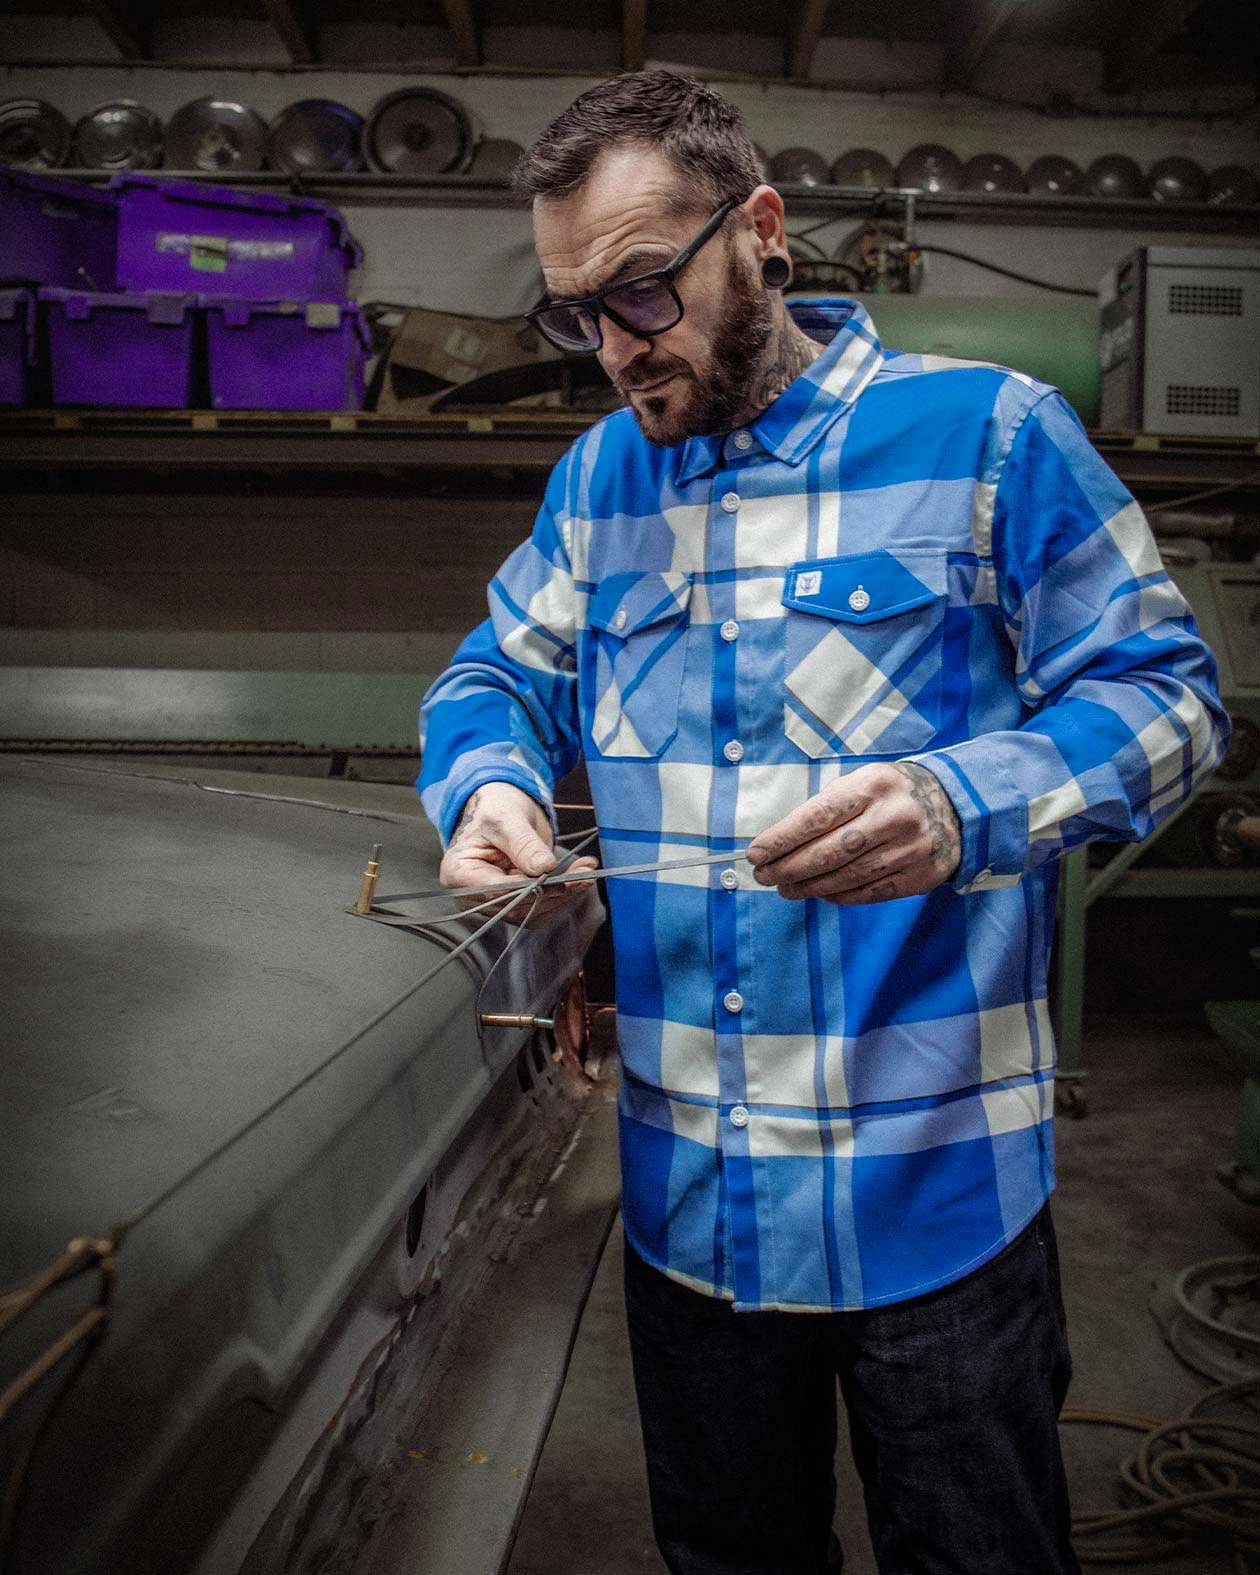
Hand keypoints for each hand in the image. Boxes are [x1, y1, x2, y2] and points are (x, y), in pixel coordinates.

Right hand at [440, 781, 597, 925]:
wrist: (503, 810)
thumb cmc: (496, 809)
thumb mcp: (506, 819)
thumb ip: (523, 844)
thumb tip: (544, 868)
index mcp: (459, 874)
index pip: (496, 892)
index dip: (529, 889)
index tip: (559, 880)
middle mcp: (474, 896)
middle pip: (517, 906)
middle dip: (553, 891)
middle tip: (584, 872)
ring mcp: (495, 902)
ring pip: (533, 912)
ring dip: (565, 895)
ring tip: (585, 869)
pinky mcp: (515, 903)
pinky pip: (542, 909)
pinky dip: (564, 895)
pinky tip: (578, 875)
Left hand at [745, 762, 961, 904]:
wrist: (954, 805)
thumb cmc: (890, 794)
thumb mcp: (861, 783)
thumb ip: (825, 809)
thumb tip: (779, 843)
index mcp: (873, 785)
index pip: (817, 817)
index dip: (782, 839)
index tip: (755, 854)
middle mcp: (894, 816)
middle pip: (830, 852)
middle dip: (789, 867)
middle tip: (765, 876)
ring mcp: (910, 848)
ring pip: (848, 877)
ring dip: (809, 887)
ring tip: (786, 888)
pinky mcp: (921, 875)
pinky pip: (870, 892)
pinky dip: (839, 895)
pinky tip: (820, 893)